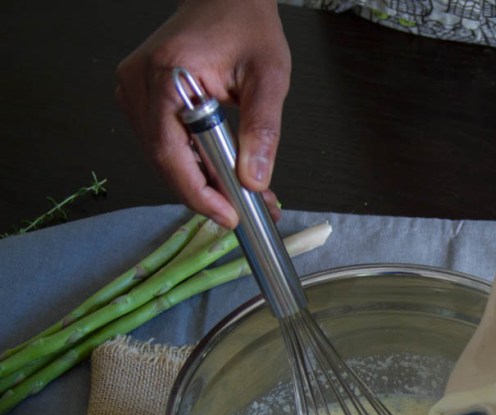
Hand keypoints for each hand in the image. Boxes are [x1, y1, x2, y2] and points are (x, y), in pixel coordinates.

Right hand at [116, 0, 290, 226]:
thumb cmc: (246, 27)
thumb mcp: (269, 76)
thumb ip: (262, 129)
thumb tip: (254, 179)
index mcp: (167, 73)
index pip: (170, 151)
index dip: (197, 192)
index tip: (227, 215)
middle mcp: (139, 82)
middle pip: (164, 160)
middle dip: (205, 193)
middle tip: (244, 211)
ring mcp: (134, 90)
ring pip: (163, 158)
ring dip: (202, 183)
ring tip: (241, 195)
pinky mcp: (141, 98)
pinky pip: (164, 144)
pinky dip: (194, 165)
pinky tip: (222, 174)